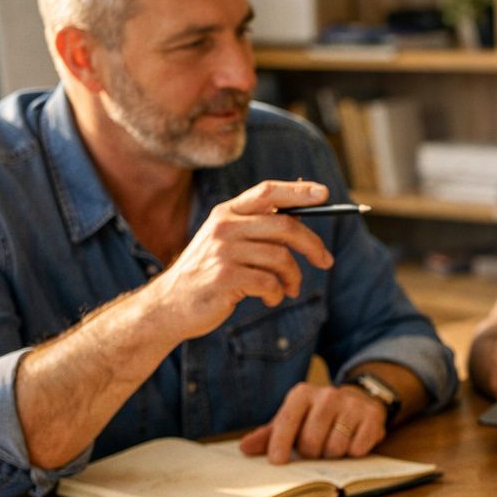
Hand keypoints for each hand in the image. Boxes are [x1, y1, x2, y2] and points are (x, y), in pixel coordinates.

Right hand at [145, 180, 334, 341]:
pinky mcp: (225, 277)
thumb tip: (304, 223)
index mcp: (226, 213)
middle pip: (285, 226)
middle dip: (313, 245)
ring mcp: (223, 251)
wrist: (171, 305)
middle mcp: (224, 226)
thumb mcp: (227, 243)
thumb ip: (257, 230)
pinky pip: (270, 283)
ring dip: (294, 278)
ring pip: (282, 258)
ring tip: (290, 289)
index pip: (267, 192)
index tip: (325, 194)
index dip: (298, 191)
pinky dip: (277, 294)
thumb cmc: (208, 274)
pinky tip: (271, 299)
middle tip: (326, 261)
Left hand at [238, 382, 387, 462]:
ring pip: (335, 448)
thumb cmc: (317, 417)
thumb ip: (269, 435)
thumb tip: (245, 448)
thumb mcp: (293, 421)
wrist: (357, 402)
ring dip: (332, 455)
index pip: (287, 421)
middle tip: (315, 448)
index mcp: (302, 394)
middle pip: (311, 441)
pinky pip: (357, 449)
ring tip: (333, 444)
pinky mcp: (372, 417)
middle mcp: (327, 395)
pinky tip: (351, 443)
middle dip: (311, 453)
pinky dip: (353, 453)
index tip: (277, 461)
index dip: (280, 444)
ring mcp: (351, 405)